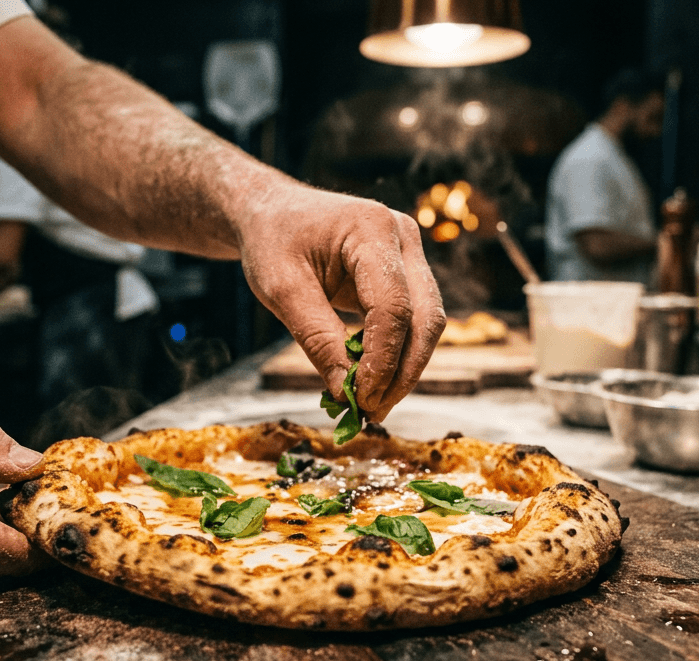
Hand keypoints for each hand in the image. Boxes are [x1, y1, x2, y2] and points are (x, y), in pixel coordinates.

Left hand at [238, 186, 444, 422]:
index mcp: (372, 229)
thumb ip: (317, 338)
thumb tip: (347, 392)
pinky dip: (396, 355)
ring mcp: (409, 253)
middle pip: (425, 317)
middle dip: (403, 371)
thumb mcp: (281, 289)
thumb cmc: (272, 240)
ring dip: (404, 369)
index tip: (361, 398)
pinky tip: (373, 383)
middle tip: (373, 411)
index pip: (393, 306)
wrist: (272, 212)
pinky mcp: (405, 273)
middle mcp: (403, 237)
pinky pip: (412, 320)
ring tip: (373, 405)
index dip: (383, 359)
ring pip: (426, 323)